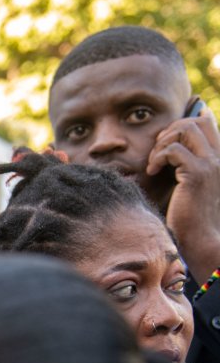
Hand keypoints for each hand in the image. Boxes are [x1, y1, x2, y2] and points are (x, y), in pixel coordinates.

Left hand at [147, 104, 219, 277]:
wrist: (201, 240)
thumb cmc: (191, 217)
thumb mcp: (192, 186)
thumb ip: (187, 166)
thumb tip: (170, 151)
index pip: (207, 123)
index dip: (182, 124)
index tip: (164, 143)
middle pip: (196, 121)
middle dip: (170, 131)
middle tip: (157, 152)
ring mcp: (212, 165)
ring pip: (186, 129)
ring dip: (162, 143)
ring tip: (154, 163)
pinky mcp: (197, 175)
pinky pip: (173, 150)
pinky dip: (157, 157)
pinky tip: (152, 172)